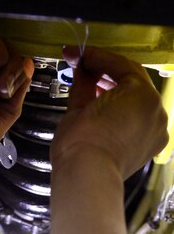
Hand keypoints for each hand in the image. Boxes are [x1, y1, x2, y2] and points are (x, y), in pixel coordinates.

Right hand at [51, 46, 168, 179]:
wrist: (87, 177)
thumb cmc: (81, 145)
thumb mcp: (77, 106)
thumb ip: (83, 82)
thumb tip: (81, 69)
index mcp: (141, 92)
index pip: (118, 65)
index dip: (95, 58)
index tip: (78, 55)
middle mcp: (155, 108)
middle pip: (131, 81)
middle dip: (106, 74)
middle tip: (83, 69)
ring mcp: (156, 129)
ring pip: (136, 102)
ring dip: (116, 93)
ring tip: (91, 93)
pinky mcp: (150, 147)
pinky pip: (139, 121)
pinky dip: (124, 114)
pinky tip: (106, 114)